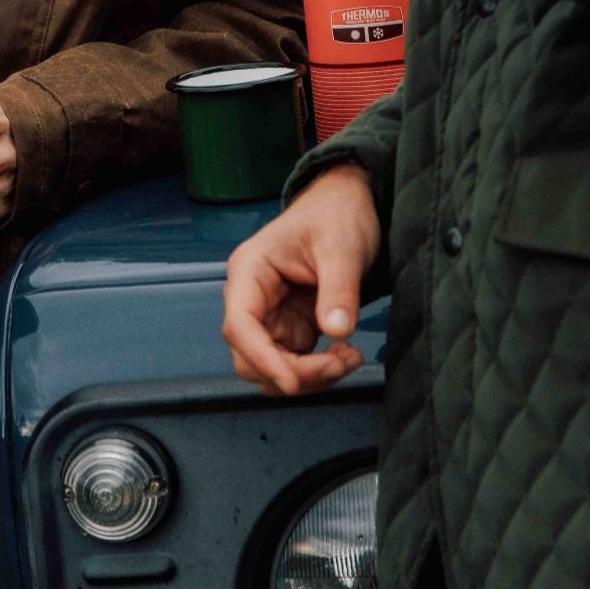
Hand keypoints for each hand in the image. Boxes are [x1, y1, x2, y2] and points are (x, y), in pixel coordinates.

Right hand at [222, 161, 382, 396]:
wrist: (347, 205)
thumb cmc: (336, 214)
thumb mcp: (341, 246)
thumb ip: (338, 289)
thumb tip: (337, 331)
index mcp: (249, 272)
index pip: (240, 326)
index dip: (262, 359)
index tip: (293, 382)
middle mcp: (251, 298)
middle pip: (251, 356)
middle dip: (294, 372)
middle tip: (340, 362)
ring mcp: (270, 316)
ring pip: (272, 368)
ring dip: (309, 377)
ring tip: (349, 357)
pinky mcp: (291, 327)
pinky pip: (294, 364)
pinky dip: (318, 370)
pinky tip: (345, 354)